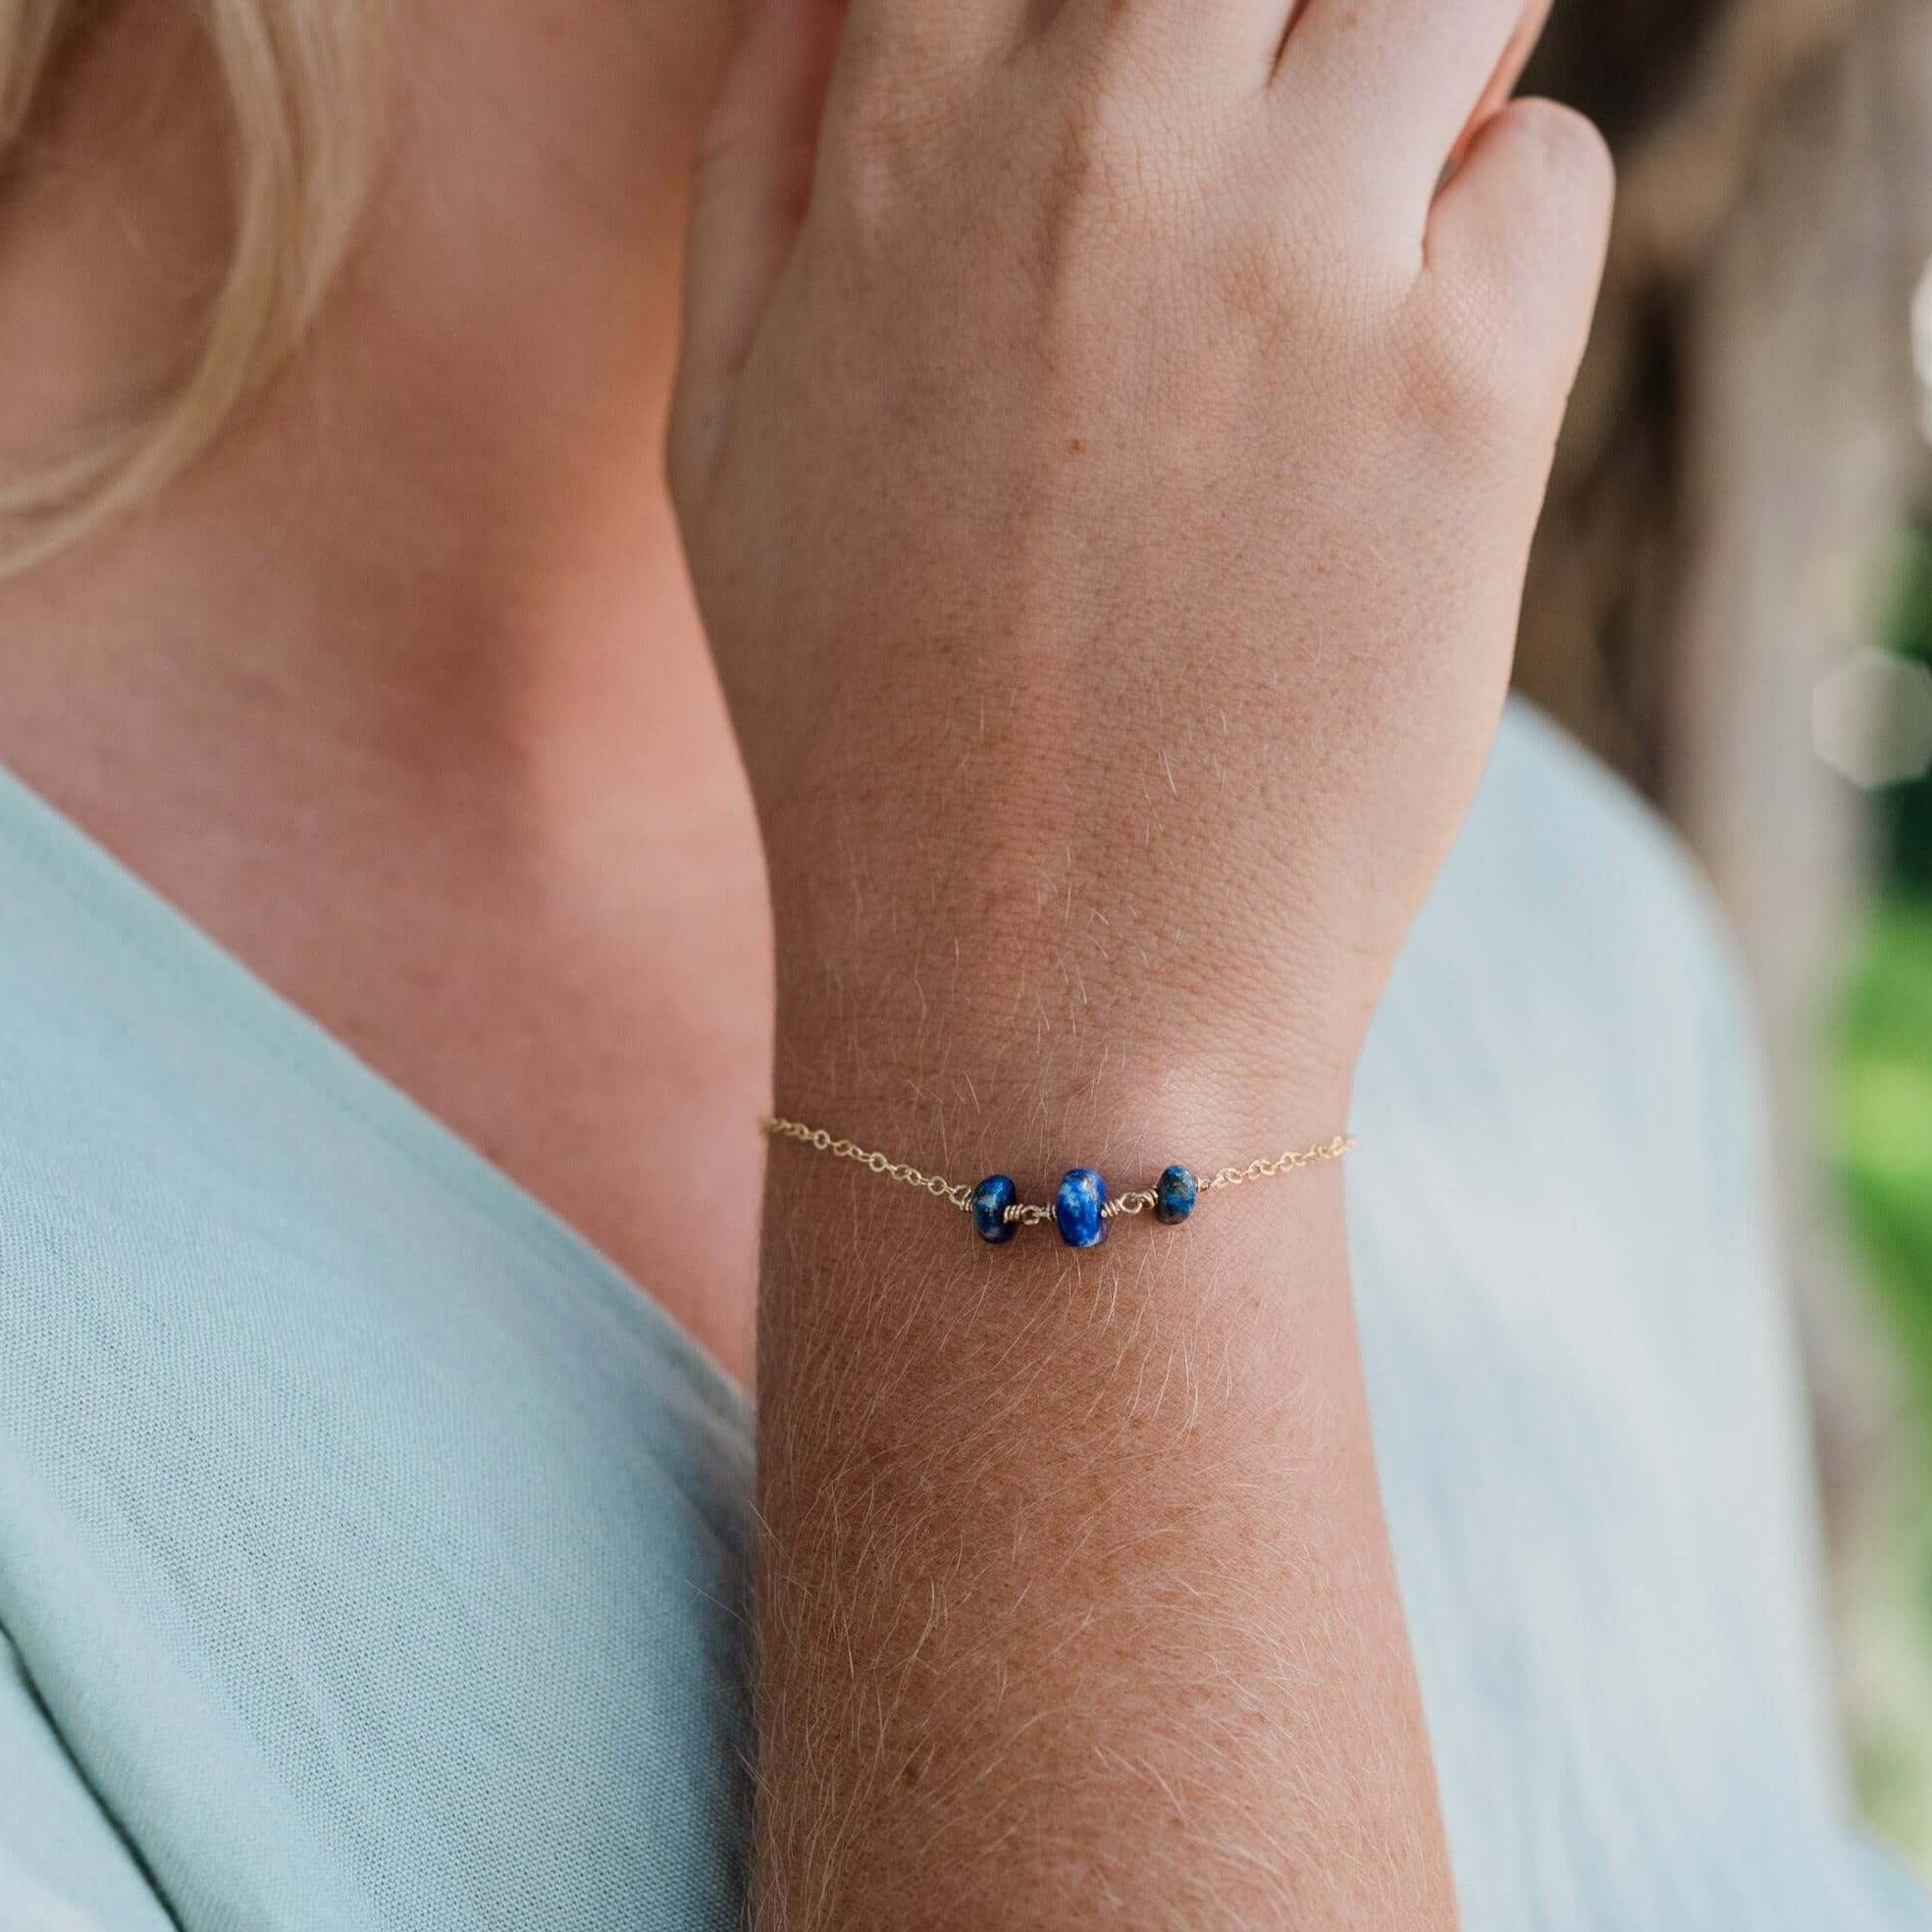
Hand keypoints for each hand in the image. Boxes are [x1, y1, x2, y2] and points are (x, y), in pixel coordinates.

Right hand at [672, 0, 1610, 1107]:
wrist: (1034, 993)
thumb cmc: (866, 737)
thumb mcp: (725, 442)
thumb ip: (757, 165)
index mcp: (895, 151)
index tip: (1149, 81)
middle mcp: (1091, 150)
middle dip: (1281, 9)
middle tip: (1276, 130)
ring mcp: (1288, 256)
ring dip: (1424, 58)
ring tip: (1363, 220)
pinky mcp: (1459, 385)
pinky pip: (1544, 172)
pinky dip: (1500, 249)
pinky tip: (1405, 406)